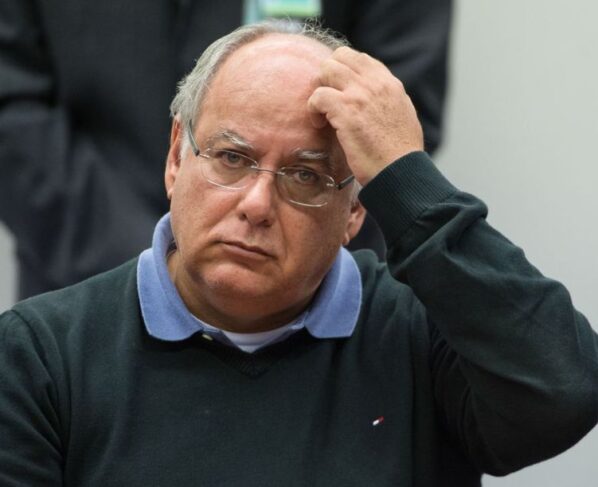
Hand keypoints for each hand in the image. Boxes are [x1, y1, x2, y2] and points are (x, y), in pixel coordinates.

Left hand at [308, 47, 423, 184]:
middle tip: (327, 101)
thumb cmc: (400, 153)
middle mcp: (375, 83)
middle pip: (340, 56)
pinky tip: (320, 125)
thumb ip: (385, 100)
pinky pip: (318, 96)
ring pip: (326, 69)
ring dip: (319, 90)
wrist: (400, 171)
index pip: (359, 58)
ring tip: (322, 114)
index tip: (338, 92)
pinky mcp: (346, 111)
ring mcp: (360, 95)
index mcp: (389, 83)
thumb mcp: (401, 115)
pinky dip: (313, 109)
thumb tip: (372, 99)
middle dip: (327, 76)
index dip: (342, 72)